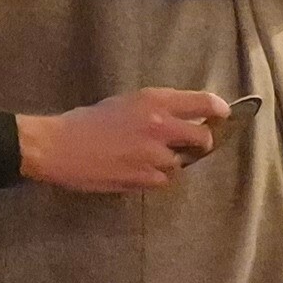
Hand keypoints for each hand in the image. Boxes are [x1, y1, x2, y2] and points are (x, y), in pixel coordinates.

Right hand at [18, 87, 225, 192]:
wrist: (59, 147)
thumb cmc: (87, 120)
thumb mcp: (126, 102)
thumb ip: (157, 108)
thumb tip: (184, 116)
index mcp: (155, 101)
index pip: (204, 103)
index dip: (220, 110)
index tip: (224, 115)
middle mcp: (161, 126)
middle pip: (204, 138)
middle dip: (202, 142)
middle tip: (192, 144)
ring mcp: (154, 155)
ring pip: (181, 163)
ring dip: (171, 161)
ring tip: (146, 157)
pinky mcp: (144, 179)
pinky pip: (164, 180)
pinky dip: (156, 177)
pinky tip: (136, 170)